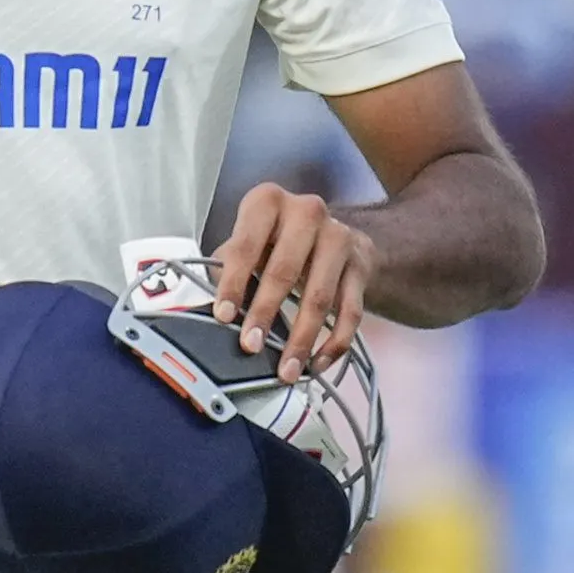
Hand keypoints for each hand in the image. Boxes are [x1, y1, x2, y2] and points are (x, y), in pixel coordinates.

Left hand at [213, 184, 373, 379]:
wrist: (334, 233)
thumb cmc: (277, 240)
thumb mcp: (249, 240)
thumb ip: (229, 266)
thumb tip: (212, 311)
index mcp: (267, 202)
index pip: (246, 246)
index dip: (233, 283)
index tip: (223, 317)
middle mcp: (307, 212)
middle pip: (284, 270)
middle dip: (265, 313)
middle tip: (251, 346)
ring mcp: (339, 237)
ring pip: (320, 296)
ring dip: (302, 338)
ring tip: (287, 370)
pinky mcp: (361, 264)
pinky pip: (351, 311)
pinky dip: (335, 342)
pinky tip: (318, 363)